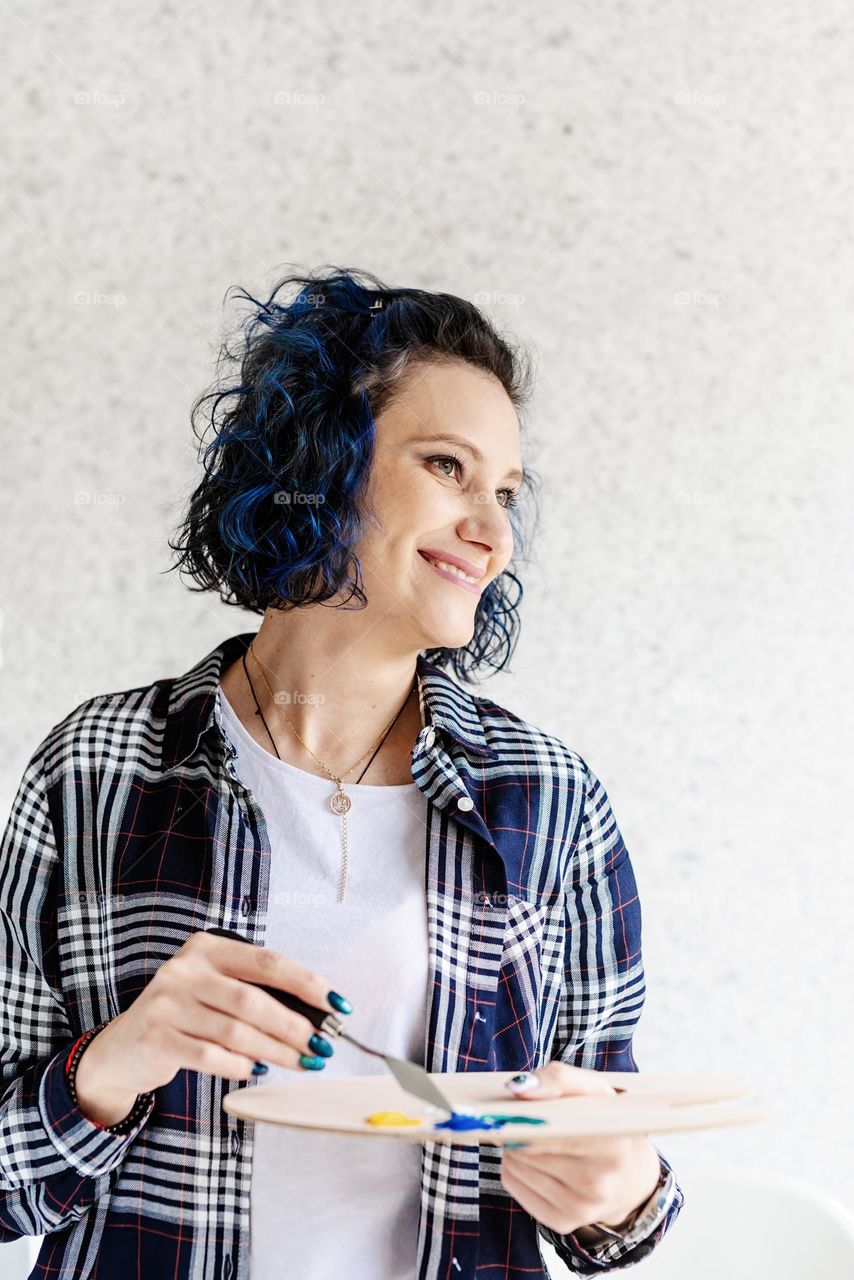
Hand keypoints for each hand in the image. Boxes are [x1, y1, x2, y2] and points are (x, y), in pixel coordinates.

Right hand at [76, 930, 346, 1097]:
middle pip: (253, 999)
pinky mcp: (157, 1038)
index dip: (306, 983)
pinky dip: (240, 1065)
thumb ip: (254, 993)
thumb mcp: (214, 989)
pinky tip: (257, 1069)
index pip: (267, 962)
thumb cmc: (185, 1015)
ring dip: (276, 1050)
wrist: (123, 1048)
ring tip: (301, 1062)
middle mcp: (185, 970)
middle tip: (322, 1045)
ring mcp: (167, 1004)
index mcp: (207, 948)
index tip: (336, 1004)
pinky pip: (211, 1056)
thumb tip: (315, 1016)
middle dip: (294, 1026)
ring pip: (235, 1031)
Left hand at [499, 1062, 661, 1234]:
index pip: (546, 1132)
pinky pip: (515, 1188)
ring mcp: (581, 1208)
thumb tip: (515, 1089)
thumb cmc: (606, 1122)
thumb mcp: (592, 1089)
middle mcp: (598, 1183)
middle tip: (526, 1119)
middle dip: (518, 1129)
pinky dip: (515, 1170)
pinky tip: (533, 1160)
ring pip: (516, 1167)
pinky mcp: (563, 1222)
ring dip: (514, 1148)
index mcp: (612, 1145)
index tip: (512, 1107)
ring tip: (532, 1138)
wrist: (631, 1175)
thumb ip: (556, 1079)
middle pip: (525, 1148)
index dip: (523, 1117)